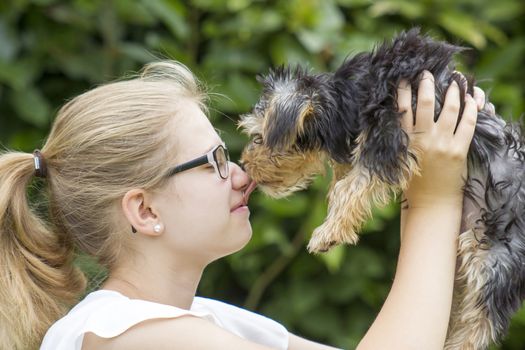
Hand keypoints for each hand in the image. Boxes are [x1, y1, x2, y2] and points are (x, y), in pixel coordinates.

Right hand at [399, 71, 478, 207]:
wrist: (430, 204)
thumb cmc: (412, 182)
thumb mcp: (400, 158)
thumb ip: (401, 137)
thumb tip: (401, 113)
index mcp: (404, 141)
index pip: (401, 108)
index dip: (402, 90)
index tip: (403, 79)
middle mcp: (422, 140)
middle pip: (425, 103)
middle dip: (427, 84)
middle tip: (427, 73)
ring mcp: (442, 144)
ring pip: (449, 109)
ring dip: (452, 91)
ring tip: (454, 80)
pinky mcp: (458, 151)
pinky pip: (467, 123)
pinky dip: (470, 108)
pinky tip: (471, 98)